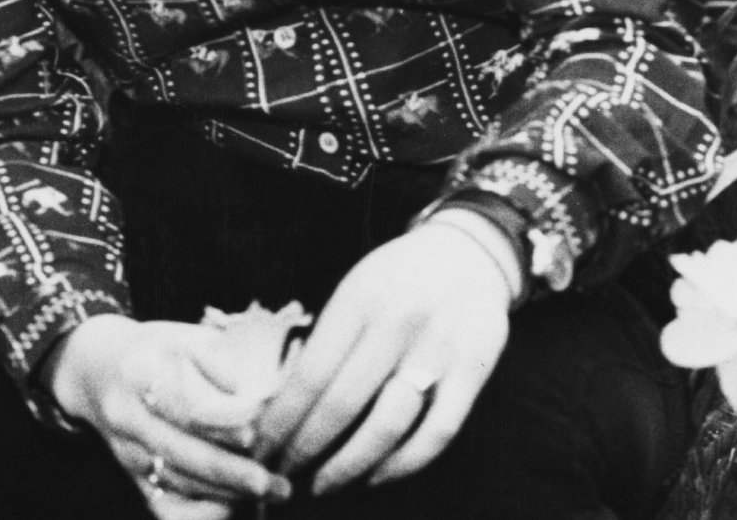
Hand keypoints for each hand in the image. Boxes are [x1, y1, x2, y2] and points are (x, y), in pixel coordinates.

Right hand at [43, 315, 293, 516]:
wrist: (97, 370)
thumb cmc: (155, 350)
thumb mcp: (183, 337)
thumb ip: (218, 361)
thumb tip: (257, 398)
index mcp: (140, 371)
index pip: (179, 404)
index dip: (218, 423)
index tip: (254, 433)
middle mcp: (127, 416)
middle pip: (180, 452)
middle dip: (230, 472)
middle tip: (273, 482)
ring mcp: (127, 452)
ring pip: (178, 483)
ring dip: (228, 493)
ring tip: (272, 490)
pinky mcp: (133, 477)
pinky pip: (164, 508)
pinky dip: (199, 514)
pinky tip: (232, 508)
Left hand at [251, 225, 515, 495]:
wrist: (469, 252)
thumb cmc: (398, 278)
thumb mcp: (354, 288)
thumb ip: (327, 339)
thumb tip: (282, 405)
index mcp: (360, 298)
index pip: (311, 373)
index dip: (283, 419)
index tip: (261, 448)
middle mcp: (400, 322)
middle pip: (343, 404)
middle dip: (305, 448)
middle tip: (282, 475)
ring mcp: (441, 349)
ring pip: (389, 425)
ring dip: (349, 465)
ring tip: (322, 483)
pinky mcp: (475, 371)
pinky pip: (437, 433)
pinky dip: (403, 464)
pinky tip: (375, 476)